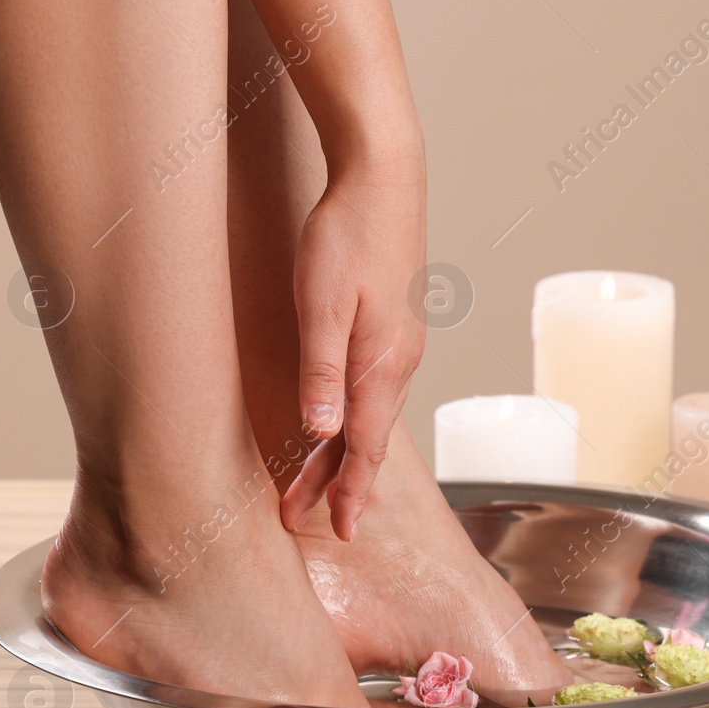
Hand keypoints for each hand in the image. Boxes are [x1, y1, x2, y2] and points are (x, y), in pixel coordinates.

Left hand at [281, 168, 424, 540]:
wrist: (384, 176)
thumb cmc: (348, 234)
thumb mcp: (322, 304)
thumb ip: (320, 370)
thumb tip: (320, 434)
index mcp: (382, 364)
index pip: (364, 447)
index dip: (347, 492)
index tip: (334, 531)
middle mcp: (399, 362)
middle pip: (368, 439)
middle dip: (339, 484)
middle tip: (307, 521)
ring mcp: (400, 344)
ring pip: (371, 415)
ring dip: (345, 454)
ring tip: (316, 482)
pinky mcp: (394, 326)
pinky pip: (375, 390)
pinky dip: (356, 420)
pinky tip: (343, 421)